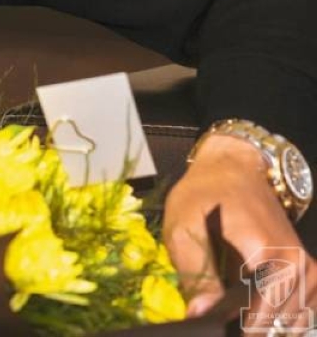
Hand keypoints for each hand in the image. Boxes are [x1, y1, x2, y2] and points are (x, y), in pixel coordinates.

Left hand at [164, 133, 315, 327]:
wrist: (234, 166)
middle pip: (278, 324)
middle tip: (224, 319)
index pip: (261, 317)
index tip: (219, 328)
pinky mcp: (309, 272)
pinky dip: (281, 316)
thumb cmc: (204, 194)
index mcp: (267, 255)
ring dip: (266, 323)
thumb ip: (194, 273)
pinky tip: (257, 308)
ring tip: (237, 311)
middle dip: (248, 327)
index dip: (238, 328)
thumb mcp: (183, 225)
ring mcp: (307, 269)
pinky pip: (303, 312)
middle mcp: (296, 265)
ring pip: (292, 323)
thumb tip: (200, 316)